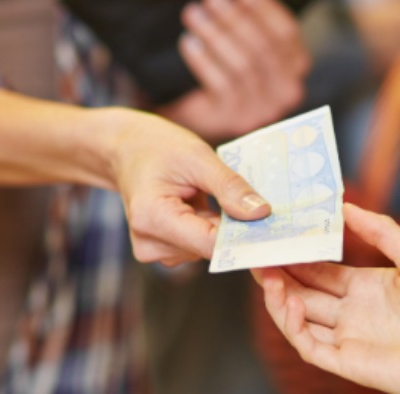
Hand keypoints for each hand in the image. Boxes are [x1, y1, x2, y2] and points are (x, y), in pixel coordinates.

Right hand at [102, 108, 270, 265]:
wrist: (127, 150)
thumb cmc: (158, 148)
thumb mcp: (198, 158)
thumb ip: (229, 187)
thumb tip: (261, 213)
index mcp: (152, 217)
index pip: (210, 243)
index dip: (244, 237)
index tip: (272, 225)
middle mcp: (149, 243)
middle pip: (209, 248)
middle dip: (232, 227)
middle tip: (246, 199)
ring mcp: (154, 250)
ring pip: (207, 248)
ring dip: (219, 225)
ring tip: (208, 195)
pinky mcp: (163, 250)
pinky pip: (199, 244)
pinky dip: (208, 226)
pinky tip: (201, 204)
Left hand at [157, 0, 310, 141]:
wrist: (209, 115)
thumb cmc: (232, 72)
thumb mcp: (251, 48)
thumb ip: (253, 25)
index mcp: (297, 68)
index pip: (287, 34)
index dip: (266, 10)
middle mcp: (287, 93)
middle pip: (263, 49)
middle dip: (235, 19)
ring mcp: (264, 111)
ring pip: (242, 65)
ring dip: (215, 35)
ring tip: (194, 14)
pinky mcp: (237, 122)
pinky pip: (221, 84)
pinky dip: (203, 59)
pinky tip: (189, 42)